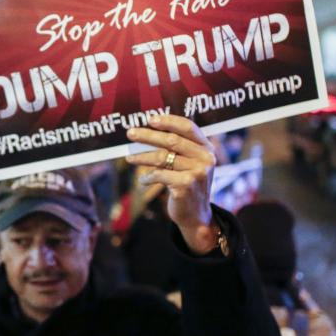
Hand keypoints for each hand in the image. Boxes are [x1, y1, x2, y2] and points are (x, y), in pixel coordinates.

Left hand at [126, 114, 218, 254]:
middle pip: (172, 140)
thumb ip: (179, 148)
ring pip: (162, 157)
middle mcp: (205, 158)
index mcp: (207, 148)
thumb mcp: (190, 164)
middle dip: (148, 136)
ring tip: (129, 158)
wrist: (196, 216)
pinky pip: (159, 175)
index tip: (150, 119)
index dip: (169, 121)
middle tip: (131, 133)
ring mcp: (197, 172)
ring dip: (142, 157)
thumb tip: (150, 130)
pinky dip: (148, 177)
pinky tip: (143, 181)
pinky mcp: (186, 185)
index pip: (188, 127)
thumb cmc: (188, 185)